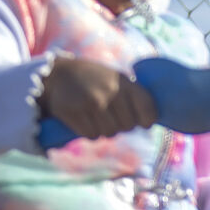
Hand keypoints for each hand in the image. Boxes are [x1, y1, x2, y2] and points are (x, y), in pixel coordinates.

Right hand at [38, 56, 155, 141]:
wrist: (59, 74)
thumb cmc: (94, 80)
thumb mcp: (116, 80)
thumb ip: (133, 97)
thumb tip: (150, 122)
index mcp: (124, 82)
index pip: (147, 110)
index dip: (146, 120)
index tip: (143, 122)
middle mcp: (109, 91)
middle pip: (127, 127)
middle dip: (120, 125)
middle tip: (109, 115)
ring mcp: (91, 102)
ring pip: (109, 133)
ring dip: (103, 129)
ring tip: (95, 115)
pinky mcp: (75, 112)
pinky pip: (92, 135)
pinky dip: (88, 131)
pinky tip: (83, 118)